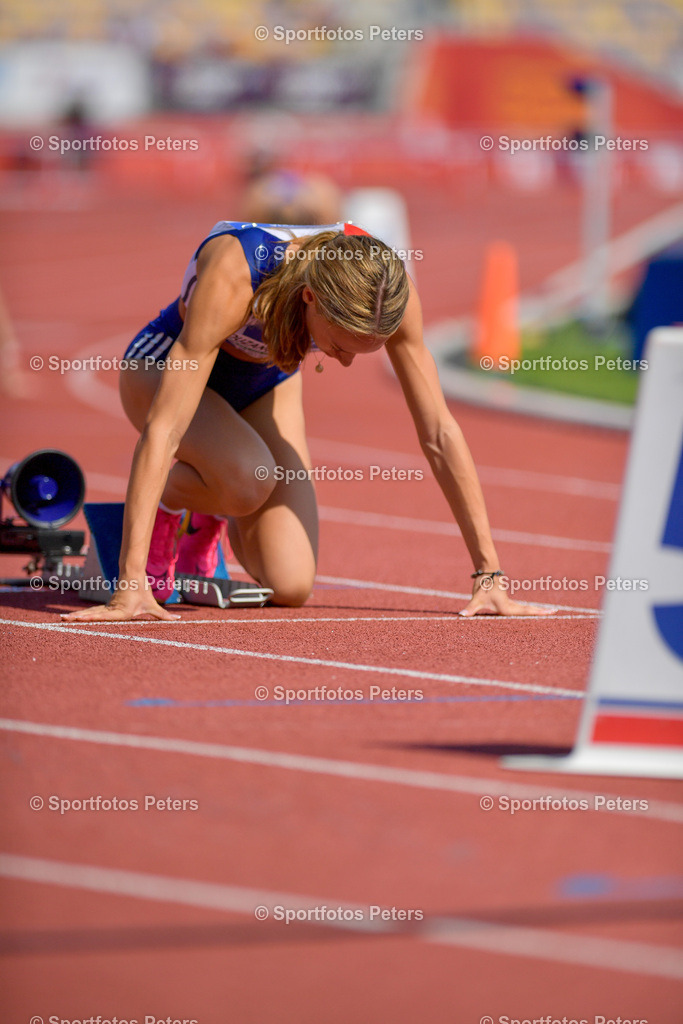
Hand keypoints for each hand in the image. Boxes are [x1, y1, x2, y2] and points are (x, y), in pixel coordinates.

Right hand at [60, 580, 180, 622]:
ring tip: (62, 619)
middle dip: (77, 618)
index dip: (93, 618)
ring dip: (76, 616)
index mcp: (120, 611)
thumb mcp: (152, 605)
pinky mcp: (105, 607)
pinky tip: (71, 618)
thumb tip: (178, 620)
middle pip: (92, 614)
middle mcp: (111, 609)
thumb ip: (164, 615)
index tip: (81, 619)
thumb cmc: (142, 591)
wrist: (133, 575)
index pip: (105, 616)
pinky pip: (91, 612)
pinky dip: (81, 615)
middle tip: (63, 620)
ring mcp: (106, 607)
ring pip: (89, 613)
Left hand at [459, 575, 555, 616]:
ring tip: (549, 612)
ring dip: (537, 610)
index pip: (526, 612)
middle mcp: (510, 605)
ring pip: (525, 608)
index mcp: (507, 607)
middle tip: (556, 612)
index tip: (551, 612)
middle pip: (529, 610)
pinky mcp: (505, 600)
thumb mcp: (476, 599)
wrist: (485, 571)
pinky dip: (528, 610)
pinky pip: (520, 607)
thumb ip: (469, 609)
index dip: (539, 613)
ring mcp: (509, 602)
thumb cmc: (482, 585)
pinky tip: (531, 612)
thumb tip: (461, 616)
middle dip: (542, 612)